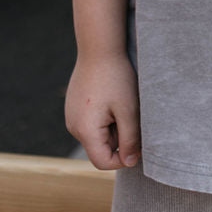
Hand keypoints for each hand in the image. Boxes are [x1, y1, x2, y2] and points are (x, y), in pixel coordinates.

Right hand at [65, 52, 140, 169]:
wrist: (99, 48)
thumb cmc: (116, 78)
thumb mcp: (129, 110)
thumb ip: (130, 139)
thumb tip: (131, 162)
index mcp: (85, 130)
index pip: (103, 162)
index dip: (123, 159)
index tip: (139, 143)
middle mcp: (73, 127)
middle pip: (100, 149)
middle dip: (119, 139)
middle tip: (130, 114)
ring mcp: (72, 117)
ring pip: (97, 136)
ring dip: (113, 127)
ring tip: (120, 104)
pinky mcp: (74, 108)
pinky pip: (92, 123)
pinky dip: (105, 118)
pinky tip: (111, 98)